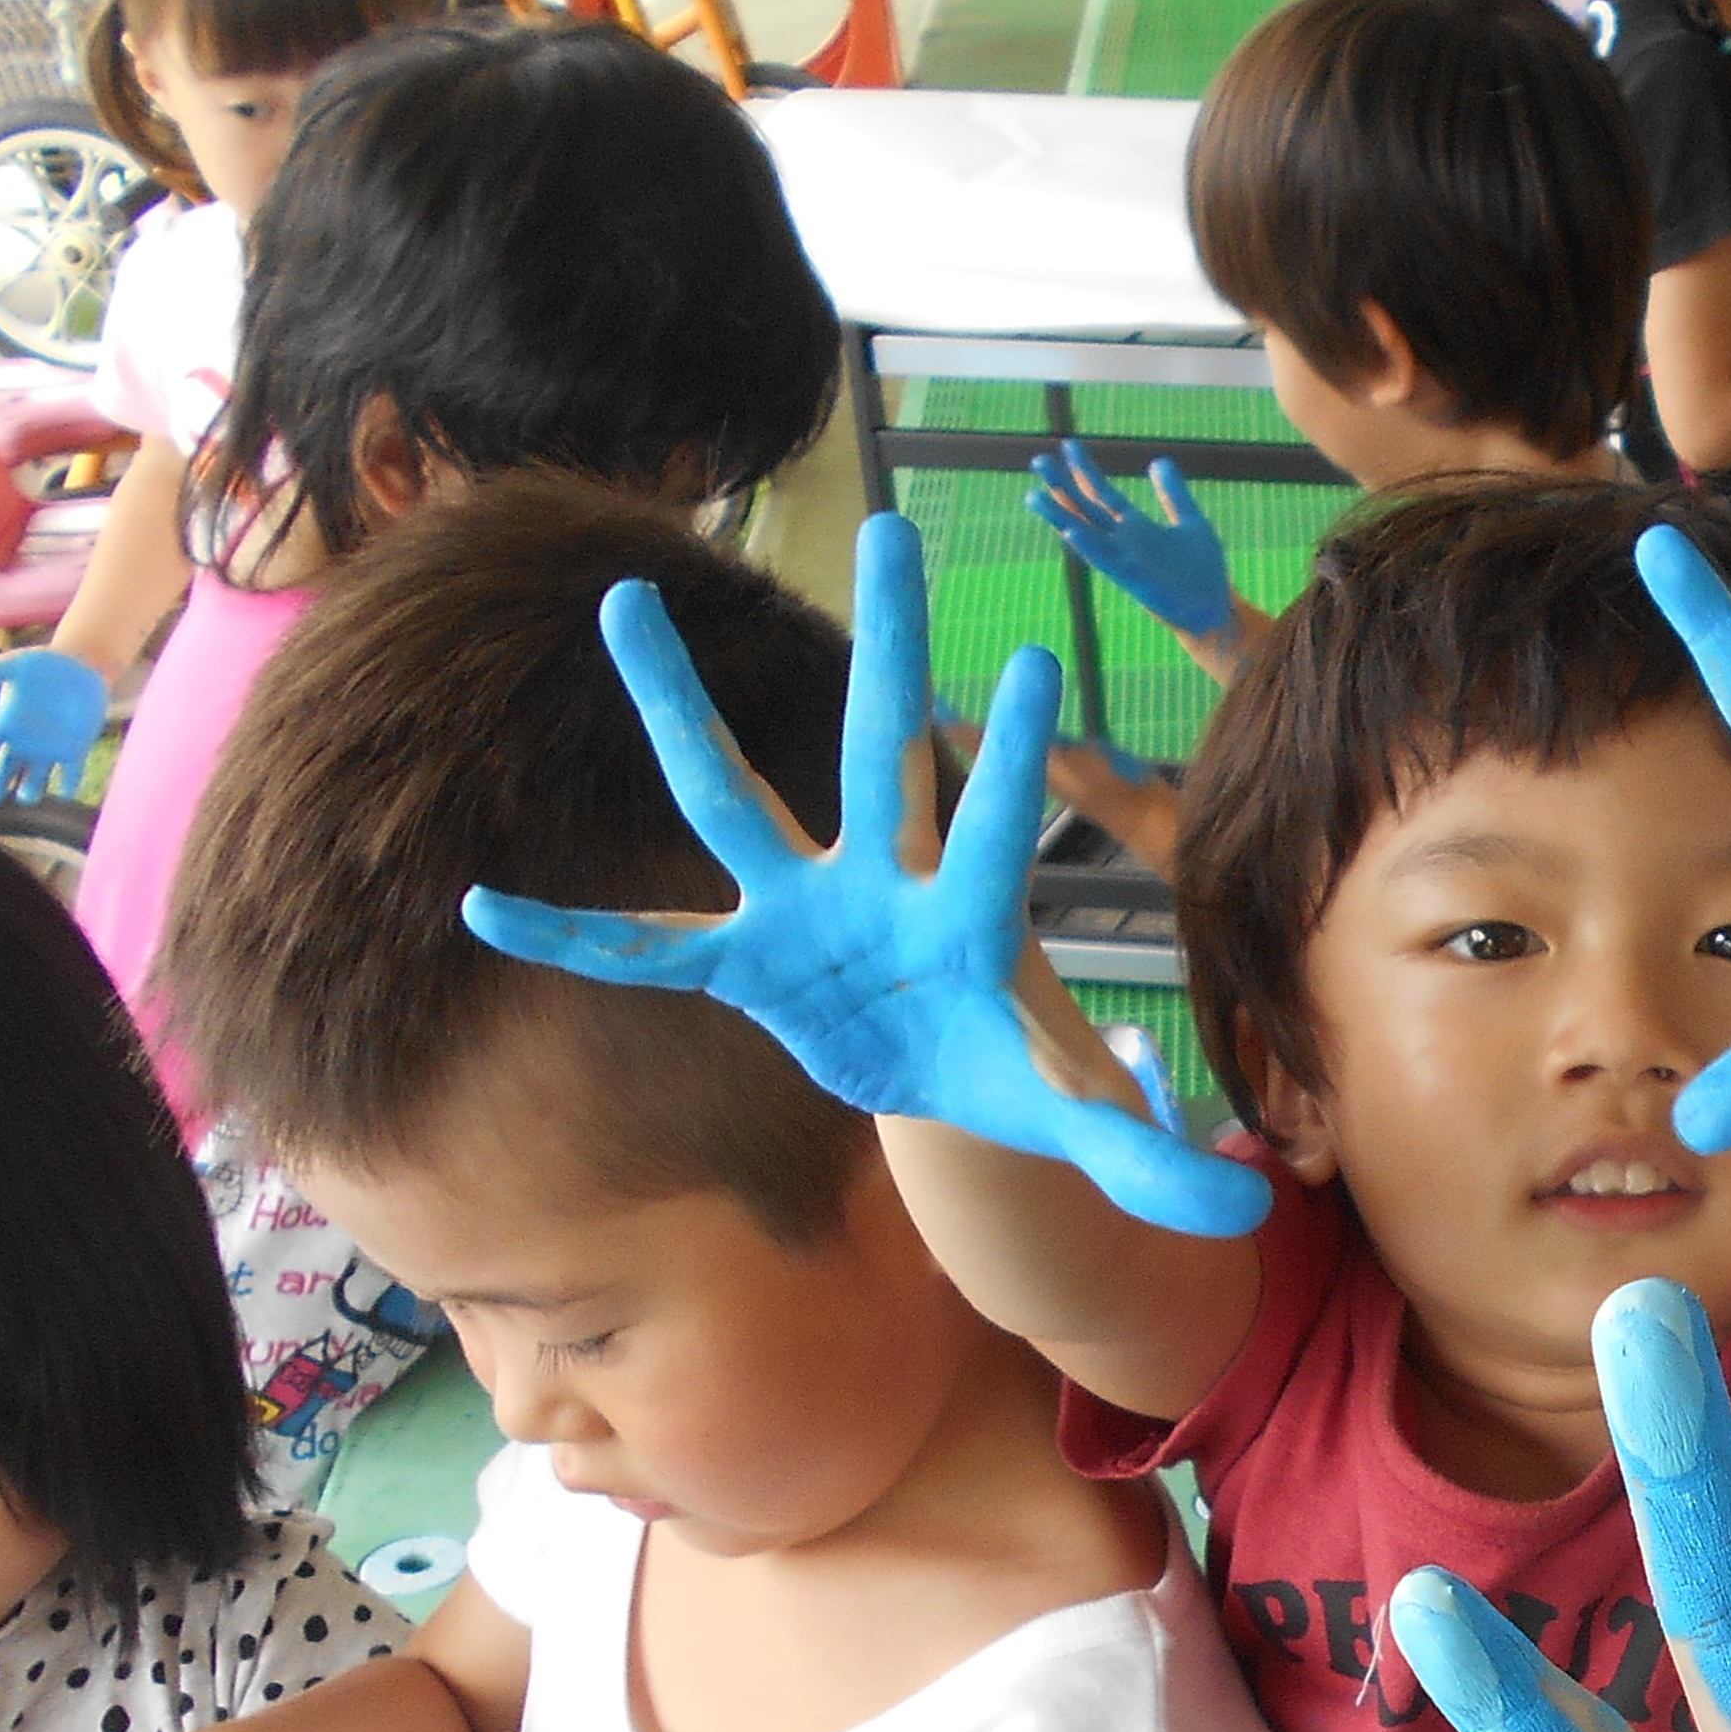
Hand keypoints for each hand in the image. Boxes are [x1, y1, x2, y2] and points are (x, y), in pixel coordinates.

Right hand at [0, 646, 107, 804]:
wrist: (80, 667)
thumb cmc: (43, 664)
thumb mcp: (13, 665)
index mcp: (4, 723)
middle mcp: (22, 742)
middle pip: (4, 770)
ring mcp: (48, 749)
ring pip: (34, 779)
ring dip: (30, 789)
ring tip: (25, 795)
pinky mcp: (74, 750)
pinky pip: (70, 774)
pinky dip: (69, 784)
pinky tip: (65, 792)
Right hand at [462, 514, 1266, 1239]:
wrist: (941, 1077)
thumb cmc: (1012, 1072)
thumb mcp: (1078, 1121)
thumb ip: (1152, 1158)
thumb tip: (1244, 1205)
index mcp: (969, 916)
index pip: (996, 825)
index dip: (1014, 752)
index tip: (1039, 654)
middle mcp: (882, 882)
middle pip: (882, 747)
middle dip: (890, 648)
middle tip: (891, 526)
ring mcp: (803, 910)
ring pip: (732, 795)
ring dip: (678, 707)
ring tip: (625, 604)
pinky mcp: (744, 959)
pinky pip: (646, 949)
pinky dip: (573, 939)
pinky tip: (486, 908)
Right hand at [1026, 446, 1240, 654]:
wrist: (1214, 610)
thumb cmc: (1203, 571)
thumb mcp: (1190, 521)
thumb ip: (1173, 493)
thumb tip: (1158, 460)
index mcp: (1135, 527)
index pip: (1102, 493)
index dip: (1085, 469)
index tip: (1068, 444)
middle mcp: (1124, 542)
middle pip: (1085, 509)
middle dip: (1062, 485)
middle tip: (1038, 460)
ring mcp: (1125, 561)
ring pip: (1084, 535)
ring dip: (1059, 517)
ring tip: (1033, 496)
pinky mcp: (1134, 581)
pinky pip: (1105, 562)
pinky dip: (1088, 548)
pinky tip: (1069, 533)